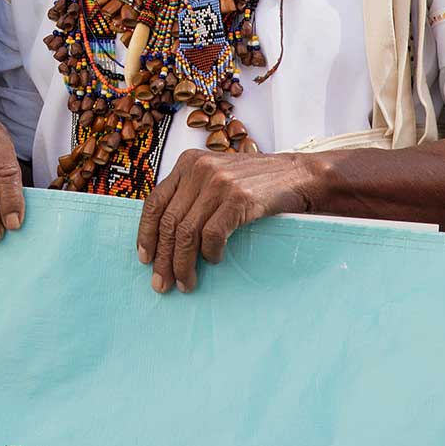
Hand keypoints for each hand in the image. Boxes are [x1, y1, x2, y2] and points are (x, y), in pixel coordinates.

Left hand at [136, 148, 313, 293]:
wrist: (299, 175)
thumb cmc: (257, 183)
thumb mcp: (217, 176)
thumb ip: (193, 193)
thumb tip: (165, 236)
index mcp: (189, 162)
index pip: (155, 202)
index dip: (146, 233)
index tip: (145, 258)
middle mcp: (199, 169)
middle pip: (169, 222)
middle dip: (163, 258)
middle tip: (162, 283)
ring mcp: (219, 182)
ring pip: (186, 232)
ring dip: (183, 264)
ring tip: (186, 283)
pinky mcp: (239, 199)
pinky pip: (212, 235)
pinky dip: (210, 254)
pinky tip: (214, 262)